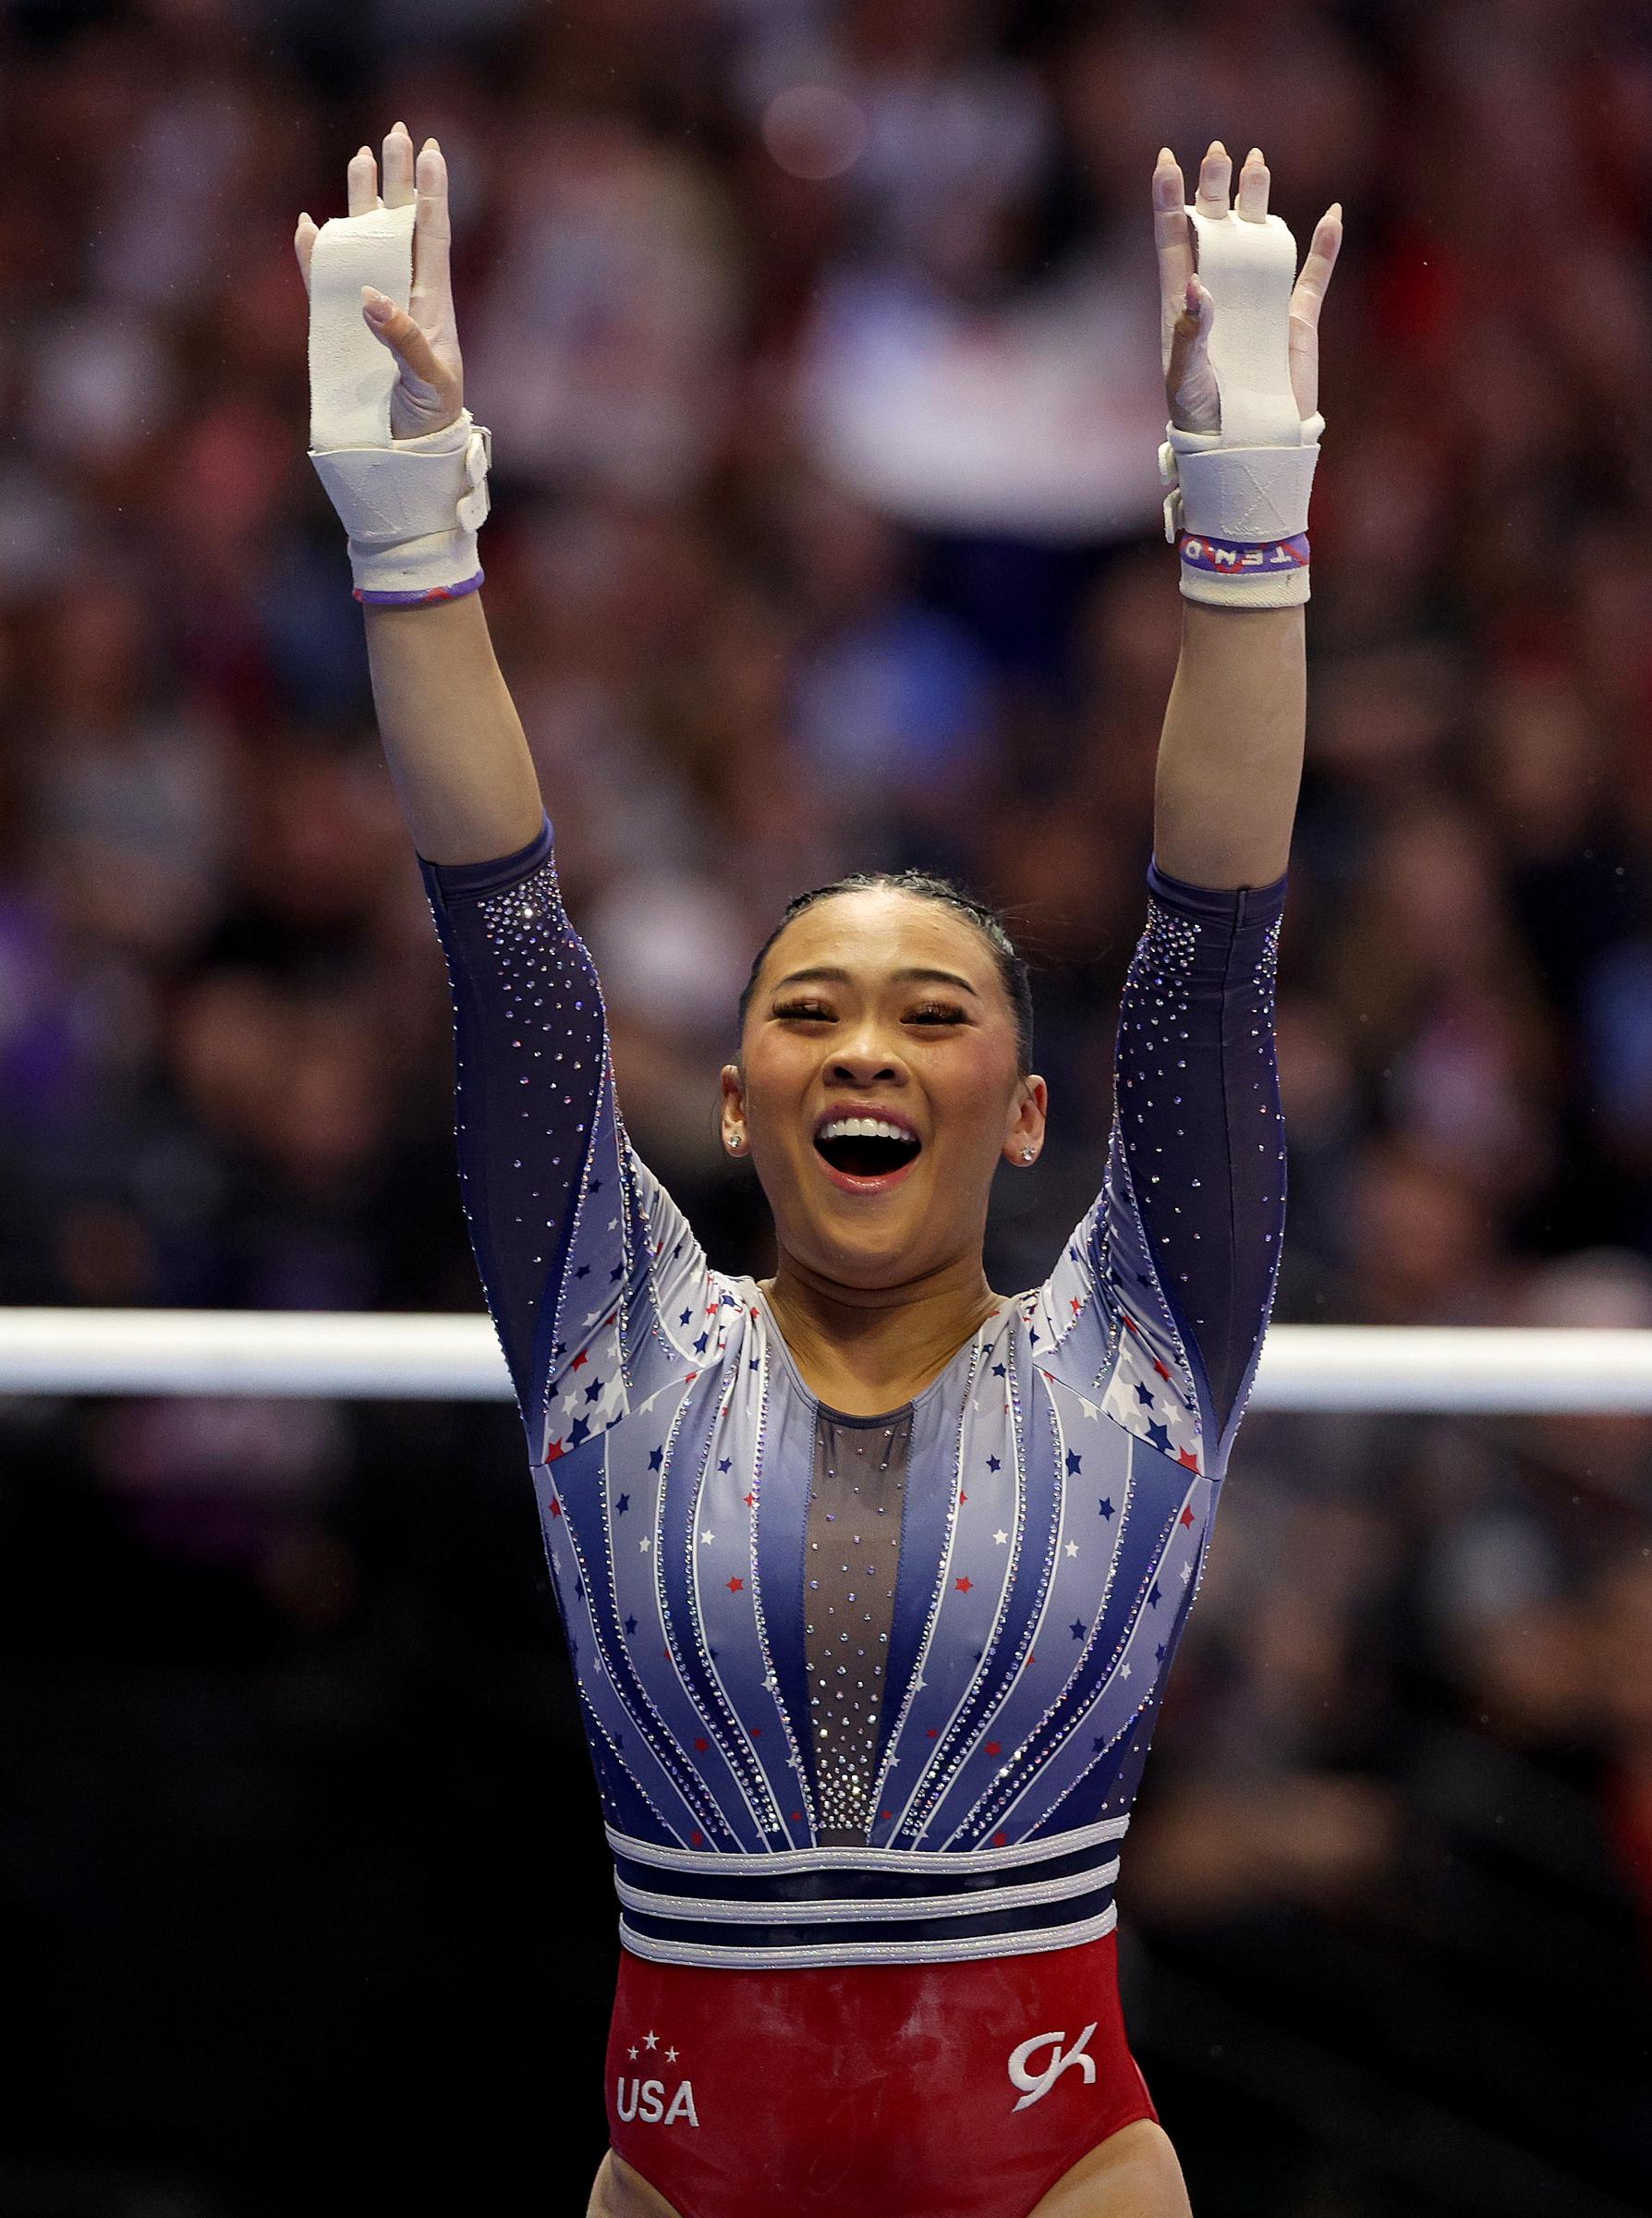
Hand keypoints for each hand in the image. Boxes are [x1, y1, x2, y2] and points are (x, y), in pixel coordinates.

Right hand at [294, 121, 464, 440]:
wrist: (407, 449)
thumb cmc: (432, 416)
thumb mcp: (428, 381)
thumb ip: (403, 340)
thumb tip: (371, 297)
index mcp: (432, 301)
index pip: (432, 235)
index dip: (433, 194)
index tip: (433, 151)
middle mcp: (402, 293)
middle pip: (399, 224)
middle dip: (397, 180)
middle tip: (396, 132)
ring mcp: (372, 306)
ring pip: (364, 242)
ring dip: (360, 203)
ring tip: (360, 157)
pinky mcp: (343, 326)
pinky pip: (326, 283)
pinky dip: (315, 255)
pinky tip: (308, 225)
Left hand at [1153, 141, 1341, 435]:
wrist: (1245, 449)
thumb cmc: (1202, 420)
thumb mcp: (1187, 379)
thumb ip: (1191, 333)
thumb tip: (1198, 286)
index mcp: (1183, 306)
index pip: (1174, 242)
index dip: (1168, 201)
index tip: (1165, 160)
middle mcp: (1220, 296)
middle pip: (1217, 230)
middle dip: (1216, 189)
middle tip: (1219, 151)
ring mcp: (1258, 305)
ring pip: (1260, 241)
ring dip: (1260, 203)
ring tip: (1257, 162)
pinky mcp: (1295, 323)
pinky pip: (1312, 278)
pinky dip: (1324, 248)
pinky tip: (1332, 217)